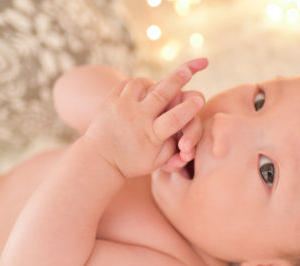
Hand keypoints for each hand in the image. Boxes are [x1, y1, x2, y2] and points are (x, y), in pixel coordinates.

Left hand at [83, 58, 207, 177]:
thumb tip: (188, 126)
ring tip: (164, 83)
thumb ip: (174, 143)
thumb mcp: (157, 161)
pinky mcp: (110, 100)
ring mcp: (121, 107)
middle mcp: (136, 119)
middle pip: (161, 94)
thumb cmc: (135, 161)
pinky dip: (140, 84)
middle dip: (177, 80)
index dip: (188, 109)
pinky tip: (146, 88)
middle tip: (188, 70)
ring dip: (155, 82)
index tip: (199, 100)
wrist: (100, 159)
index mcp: (151, 136)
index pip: (174, 119)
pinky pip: (128, 83)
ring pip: (143, 84)